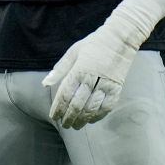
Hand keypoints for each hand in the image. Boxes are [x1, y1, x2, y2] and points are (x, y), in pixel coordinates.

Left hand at [43, 9, 145, 129]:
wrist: (120, 39)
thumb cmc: (93, 44)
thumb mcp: (73, 52)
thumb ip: (59, 69)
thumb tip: (45, 84)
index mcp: (79, 69)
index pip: (66, 93)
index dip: (59, 107)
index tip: (54, 116)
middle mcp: (92, 78)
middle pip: (78, 104)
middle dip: (69, 116)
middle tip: (64, 124)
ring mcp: (106, 84)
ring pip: (92, 108)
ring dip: (83, 119)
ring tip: (75, 125)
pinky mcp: (117, 88)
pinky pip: (108, 106)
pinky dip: (98, 116)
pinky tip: (91, 120)